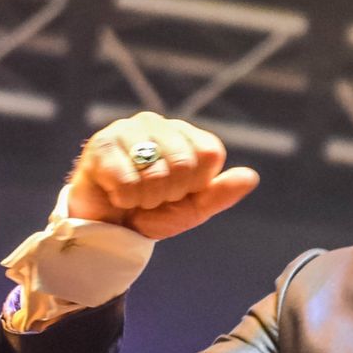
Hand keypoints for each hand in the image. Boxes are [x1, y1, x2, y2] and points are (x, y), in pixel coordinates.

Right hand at [65, 112, 258, 239]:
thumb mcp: (194, 208)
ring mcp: (128, 130)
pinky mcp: (101, 144)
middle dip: (169, 193)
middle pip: (184, 163)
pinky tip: (116, 193)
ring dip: (146, 198)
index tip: (180, 191)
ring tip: (134, 194)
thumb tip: (251, 177)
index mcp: (186, 136)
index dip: (197, 183)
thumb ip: (221, 193)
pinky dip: (124, 198)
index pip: (210, 153)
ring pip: (155, 173)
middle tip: (153, 196)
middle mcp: (158, 124)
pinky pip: (127, 181)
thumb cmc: (153, 213)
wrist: (108, 228)